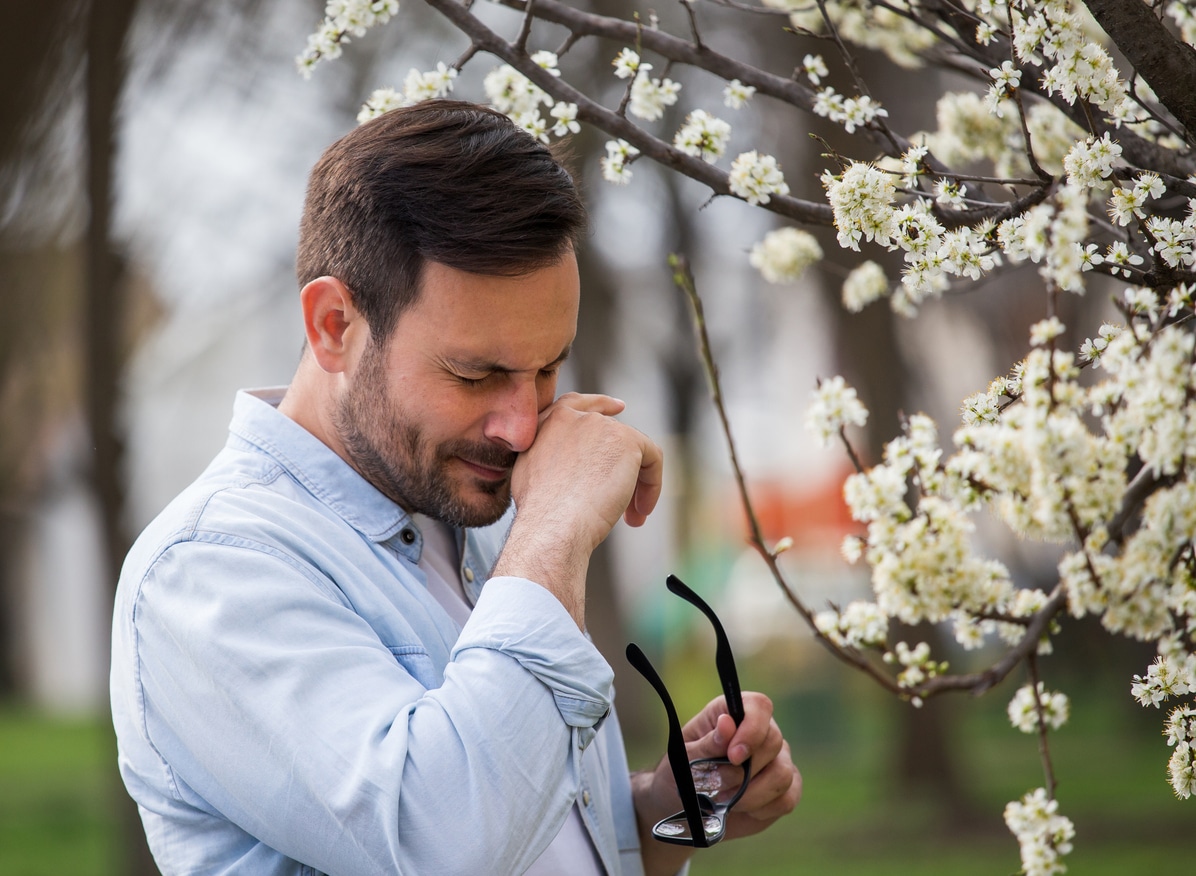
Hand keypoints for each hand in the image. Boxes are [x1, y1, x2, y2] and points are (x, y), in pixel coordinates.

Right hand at [493, 393, 663, 624]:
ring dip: (635, 486)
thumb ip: (551, 459)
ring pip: (633, 452)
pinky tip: (640, 512)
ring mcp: (602, 425)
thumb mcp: (532, 475)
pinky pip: (652, 459)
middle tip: (625, 505)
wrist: (551, 525)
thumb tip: (571, 471)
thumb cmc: (539, 514)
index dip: (601, 406)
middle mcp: (575, 417)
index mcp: (549, 423)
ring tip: (631, 518)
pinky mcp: (627, 440)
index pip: (578, 404)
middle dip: (620, 469)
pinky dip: (652, 486)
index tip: (619, 408)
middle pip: (612, 435)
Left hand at [632, 692, 801, 875]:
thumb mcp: (685, 758)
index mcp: (733, 714)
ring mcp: (777, 759)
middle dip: (746, 771)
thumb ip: (708, 743)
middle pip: (774, 741)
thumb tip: (727, 723)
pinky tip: (743, 809)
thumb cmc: (682, 773)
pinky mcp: (785, 788)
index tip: (733, 756)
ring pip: (783, 773)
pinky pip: (787, 798)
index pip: (759, 706)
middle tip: (720, 786)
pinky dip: (763, 809)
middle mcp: (761, 732)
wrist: (683, 808)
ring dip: (752, 794)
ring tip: (727, 801)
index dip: (752, 728)